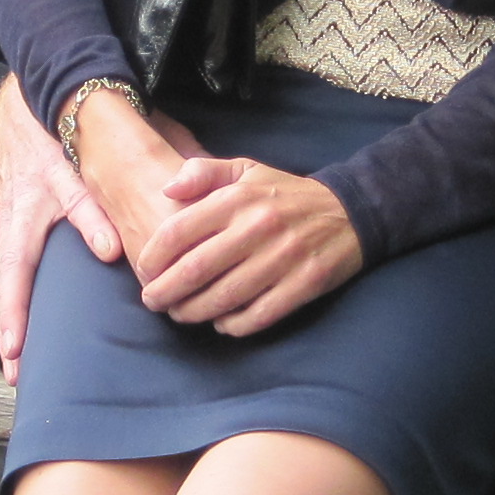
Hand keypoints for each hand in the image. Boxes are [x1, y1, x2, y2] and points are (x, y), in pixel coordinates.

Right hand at [0, 76, 123, 379]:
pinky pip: (13, 268)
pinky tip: (24, 315)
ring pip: (6, 281)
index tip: (14, 351)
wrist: (27, 106)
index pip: (14, 278)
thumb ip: (92, 211)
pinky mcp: (18, 222)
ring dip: (11, 319)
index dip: (14, 316)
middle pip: (4, 290)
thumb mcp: (70, 170)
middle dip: (8, 332)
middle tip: (14, 374)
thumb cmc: (50, 136)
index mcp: (22, 221)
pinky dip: (15, 295)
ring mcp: (12, 226)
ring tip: (16, 358)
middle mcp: (11, 229)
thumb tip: (110, 253)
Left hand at [132, 153, 364, 334]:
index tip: (143, 271)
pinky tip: (221, 323)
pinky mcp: (304, 284)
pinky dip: (233, 325)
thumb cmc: (285, 194)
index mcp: (238, 198)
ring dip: (194, 312)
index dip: (153, 256)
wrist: (350, 212)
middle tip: (153, 302)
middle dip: (166, 292)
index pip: (179, 231)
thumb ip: (203, 171)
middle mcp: (258, 227)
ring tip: (180, 314)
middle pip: (196, 270)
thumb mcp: (246, 170)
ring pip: (225, 297)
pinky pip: (258, 314)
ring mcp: (283, 258)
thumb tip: (167, 187)